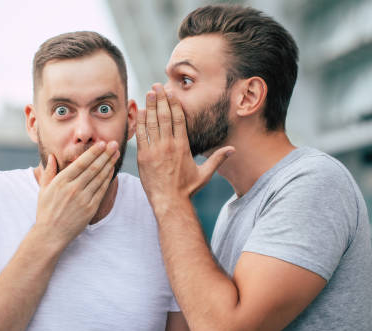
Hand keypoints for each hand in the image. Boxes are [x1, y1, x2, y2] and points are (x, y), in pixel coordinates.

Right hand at [35, 141, 119, 246]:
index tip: (102, 143)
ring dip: (109, 164)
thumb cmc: (46, 211)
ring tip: (116, 154)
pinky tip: (112, 170)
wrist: (51, 234)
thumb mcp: (43, 190)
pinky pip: (101, 191)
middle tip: (114, 144)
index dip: (93, 152)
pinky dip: (108, 179)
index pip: (81, 163)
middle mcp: (73, 188)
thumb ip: (48, 172)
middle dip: (105, 154)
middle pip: (93, 168)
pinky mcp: (90, 208)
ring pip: (99, 178)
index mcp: (61, 182)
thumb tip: (51, 156)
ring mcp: (83, 199)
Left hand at [136, 83, 233, 210]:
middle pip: (165, 116)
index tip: (171, 93)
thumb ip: (217, 159)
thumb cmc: (187, 189)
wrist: (170, 202)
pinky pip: (141, 135)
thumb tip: (233, 150)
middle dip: (160, 99)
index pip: (179, 119)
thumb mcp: (205, 174)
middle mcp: (169, 145)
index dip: (175, 104)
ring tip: (148, 93)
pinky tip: (138, 111)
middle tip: (156, 86)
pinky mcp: (144, 157)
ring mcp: (156, 150)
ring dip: (149, 106)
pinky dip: (139, 122)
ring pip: (152, 123)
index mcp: (183, 146)